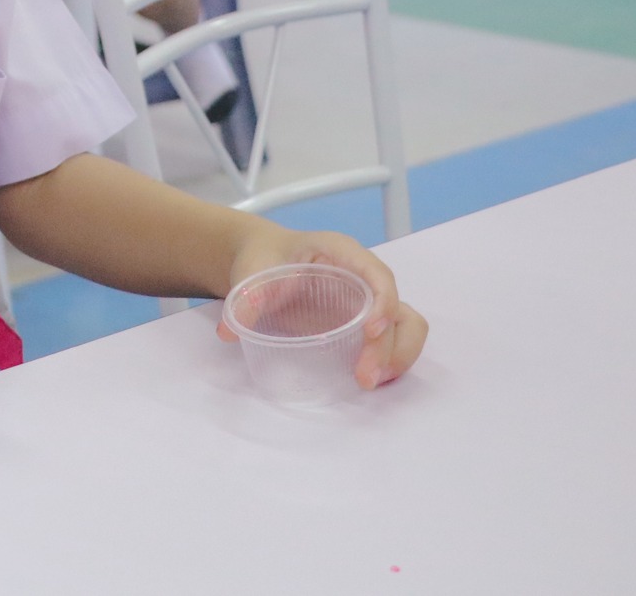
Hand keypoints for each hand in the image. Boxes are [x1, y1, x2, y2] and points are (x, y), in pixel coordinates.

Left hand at [217, 225, 428, 388]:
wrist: (262, 261)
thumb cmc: (264, 260)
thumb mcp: (251, 274)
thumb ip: (242, 299)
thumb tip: (229, 331)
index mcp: (340, 253)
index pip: (377, 275)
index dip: (383, 302)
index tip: (371, 331)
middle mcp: (363, 275)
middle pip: (397, 308)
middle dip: (389, 345)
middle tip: (364, 376)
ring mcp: (369, 299)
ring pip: (406, 324)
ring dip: (398, 355)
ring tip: (371, 381)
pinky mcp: (366, 320)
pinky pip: (395, 338)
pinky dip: (392, 359)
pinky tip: (371, 377)